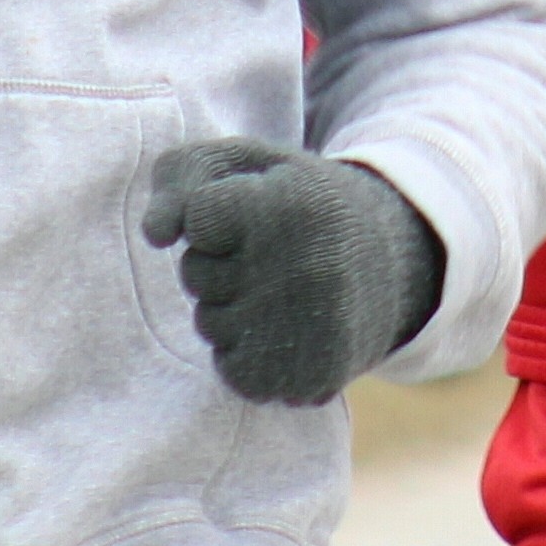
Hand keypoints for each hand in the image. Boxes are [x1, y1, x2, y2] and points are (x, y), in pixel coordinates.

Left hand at [142, 139, 445, 406]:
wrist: (390, 263)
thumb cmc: (299, 203)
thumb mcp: (248, 165)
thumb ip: (182, 175)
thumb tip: (155, 234)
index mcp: (293, 207)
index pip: (197, 219)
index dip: (212, 214)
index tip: (253, 209)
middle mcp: (306, 271)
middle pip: (196, 273)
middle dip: (217, 260)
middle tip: (273, 249)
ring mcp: (311, 332)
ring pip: (210, 324)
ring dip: (230, 307)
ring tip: (283, 288)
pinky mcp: (312, 380)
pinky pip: (232, 370)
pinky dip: (245, 351)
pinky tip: (284, 328)